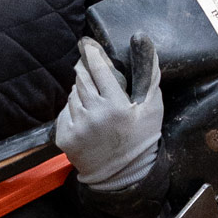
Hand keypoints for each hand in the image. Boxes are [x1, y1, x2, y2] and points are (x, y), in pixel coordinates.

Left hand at [55, 35, 164, 191]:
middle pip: (82, 79)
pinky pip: (65, 111)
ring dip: (80, 91)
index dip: (92, 54)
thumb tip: (144, 41)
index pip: (99, 70)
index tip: (87, 44)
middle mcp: (94, 115)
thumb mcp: (153, 108)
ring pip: (73, 94)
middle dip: (84, 69)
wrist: (122, 176)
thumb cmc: (141, 139)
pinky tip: (87, 115)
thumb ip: (149, 75)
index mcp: (116, 106)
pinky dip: (74, 108)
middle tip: (86, 62)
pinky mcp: (65, 137)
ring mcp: (77, 127)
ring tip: (94, 98)